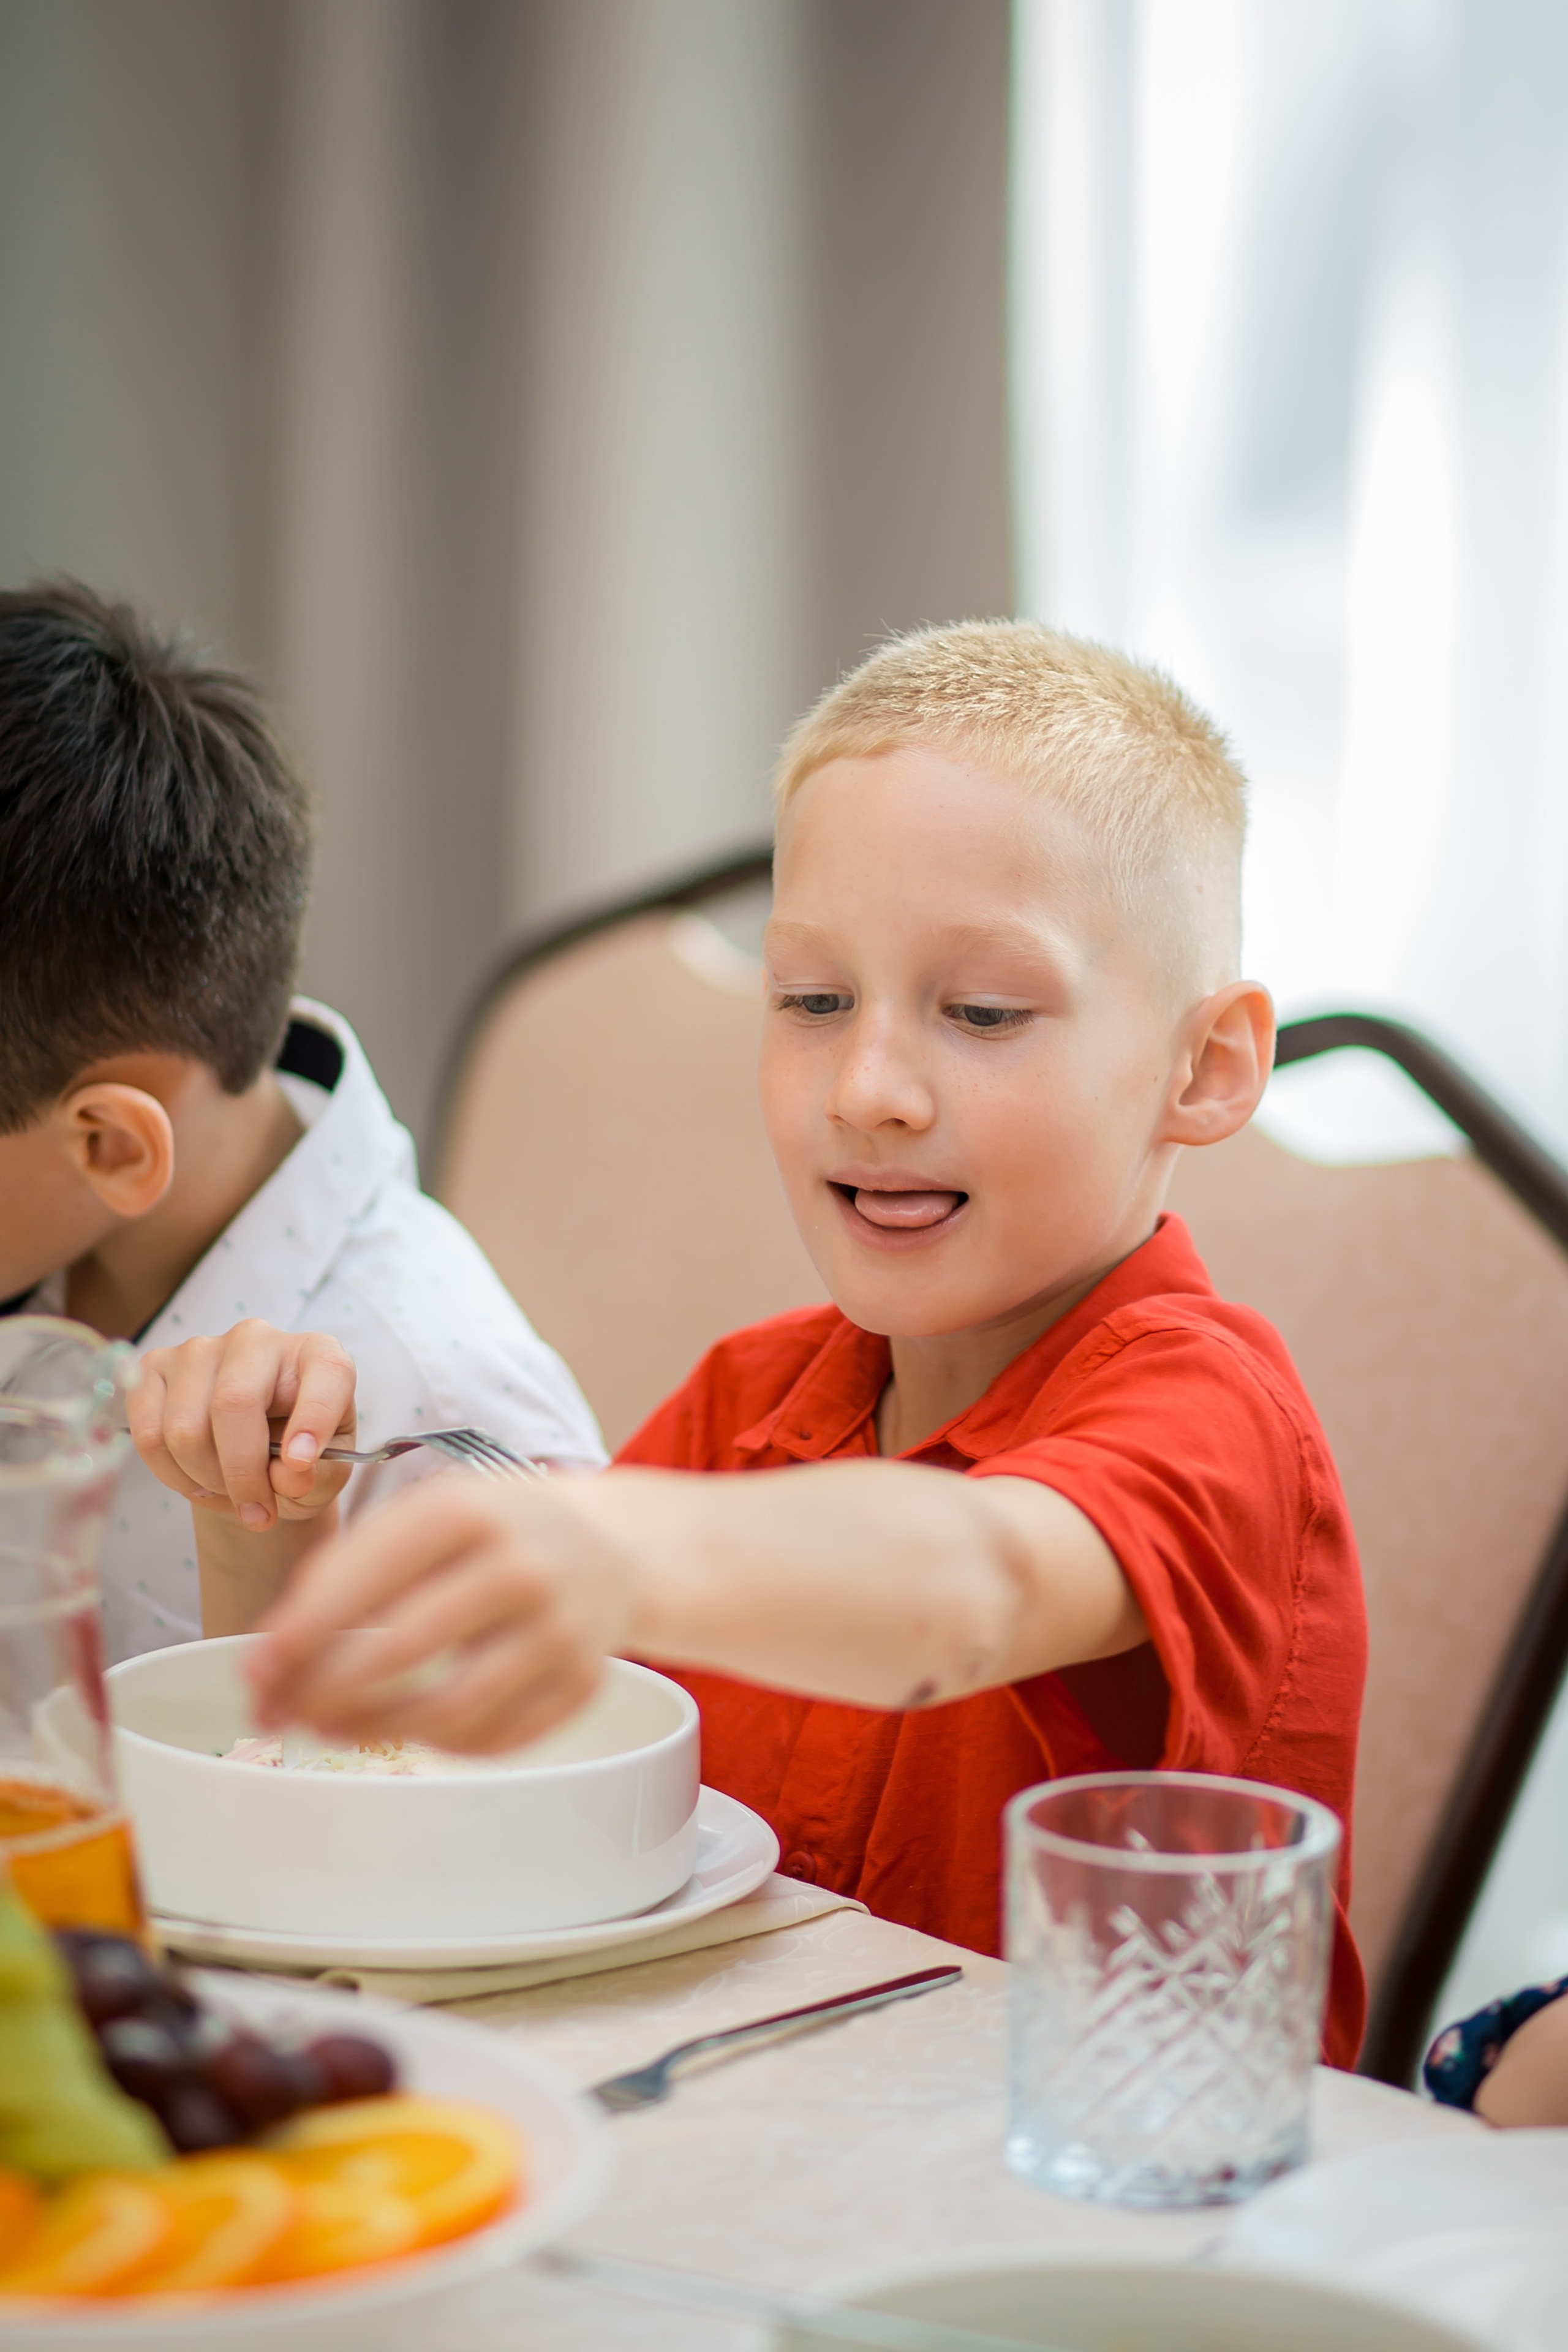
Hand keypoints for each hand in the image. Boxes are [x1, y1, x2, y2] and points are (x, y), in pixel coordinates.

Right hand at [129, 1322, 356, 1533]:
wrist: (250, 1452)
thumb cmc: (296, 1455)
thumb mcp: (324, 1474)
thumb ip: (318, 1476)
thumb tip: (287, 1474)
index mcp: (317, 1355)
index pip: (325, 1371)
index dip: (314, 1417)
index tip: (301, 1464)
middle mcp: (257, 1339)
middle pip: (233, 1403)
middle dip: (241, 1473)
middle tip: (257, 1512)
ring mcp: (199, 1349)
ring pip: (185, 1428)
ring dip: (206, 1480)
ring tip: (227, 1491)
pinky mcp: (154, 1368)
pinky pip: (148, 1435)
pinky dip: (171, 1475)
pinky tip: (196, 1480)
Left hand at [245, 1475, 637, 1751]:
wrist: (608, 1545)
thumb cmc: (491, 1532)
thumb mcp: (425, 1516)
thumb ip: (346, 1572)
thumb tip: (269, 1664)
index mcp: (468, 1510)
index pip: (367, 1578)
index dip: (301, 1633)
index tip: (255, 1673)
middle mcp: (521, 1566)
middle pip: (402, 1650)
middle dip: (325, 1691)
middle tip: (283, 1712)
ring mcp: (560, 1630)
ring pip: (449, 1710)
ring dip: (374, 1728)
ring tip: (332, 1725)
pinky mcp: (582, 1683)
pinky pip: (496, 1738)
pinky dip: (439, 1744)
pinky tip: (410, 1729)